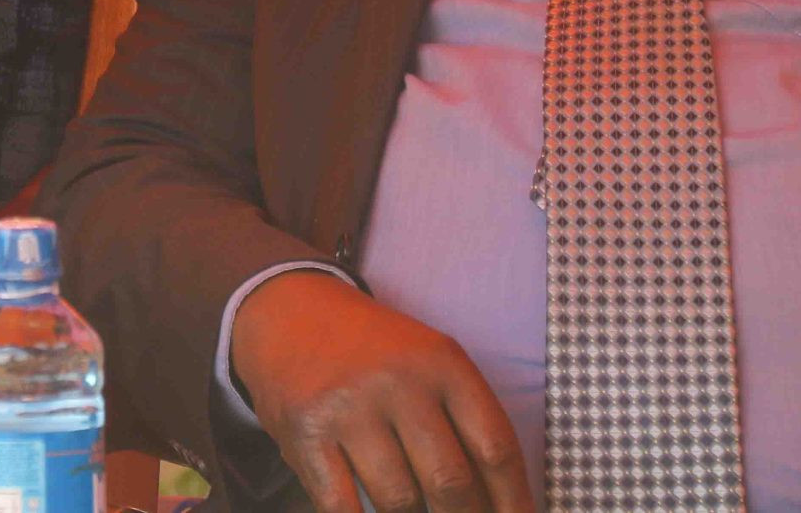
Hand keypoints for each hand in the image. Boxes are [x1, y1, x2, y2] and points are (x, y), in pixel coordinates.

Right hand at [230, 271, 531, 512]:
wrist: (287, 309)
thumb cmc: (373, 352)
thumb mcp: (429, 362)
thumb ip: (465, 422)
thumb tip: (499, 504)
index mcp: (442, 362)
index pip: (496, 449)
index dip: (513, 502)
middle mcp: (397, 381)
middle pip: (451, 483)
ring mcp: (347, 406)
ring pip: (399, 501)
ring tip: (410, 506)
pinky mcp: (304, 430)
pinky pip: (343, 506)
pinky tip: (368, 512)